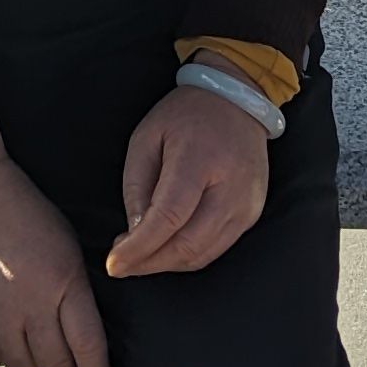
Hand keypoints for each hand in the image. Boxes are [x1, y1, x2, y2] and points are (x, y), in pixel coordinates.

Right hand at [0, 100, 113, 366]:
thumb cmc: (22, 211)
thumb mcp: (67, 246)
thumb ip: (78, 291)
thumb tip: (87, 334)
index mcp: (64, 283)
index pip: (89, 349)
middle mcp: (31, 305)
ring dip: (36, 366)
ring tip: (38, 349)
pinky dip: (3, 355)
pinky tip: (8, 336)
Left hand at [105, 84, 270, 279]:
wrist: (237, 102)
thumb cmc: (185, 116)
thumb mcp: (146, 138)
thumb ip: (136, 187)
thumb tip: (135, 235)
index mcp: (200, 159)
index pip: (170, 217)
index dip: (140, 247)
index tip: (114, 264)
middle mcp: (231, 187)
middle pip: (188, 245)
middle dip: (149, 263)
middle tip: (122, 262)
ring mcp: (247, 204)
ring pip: (202, 255)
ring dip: (166, 263)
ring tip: (140, 254)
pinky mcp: (252, 214)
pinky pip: (216, 248)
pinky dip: (187, 256)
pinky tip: (166, 246)